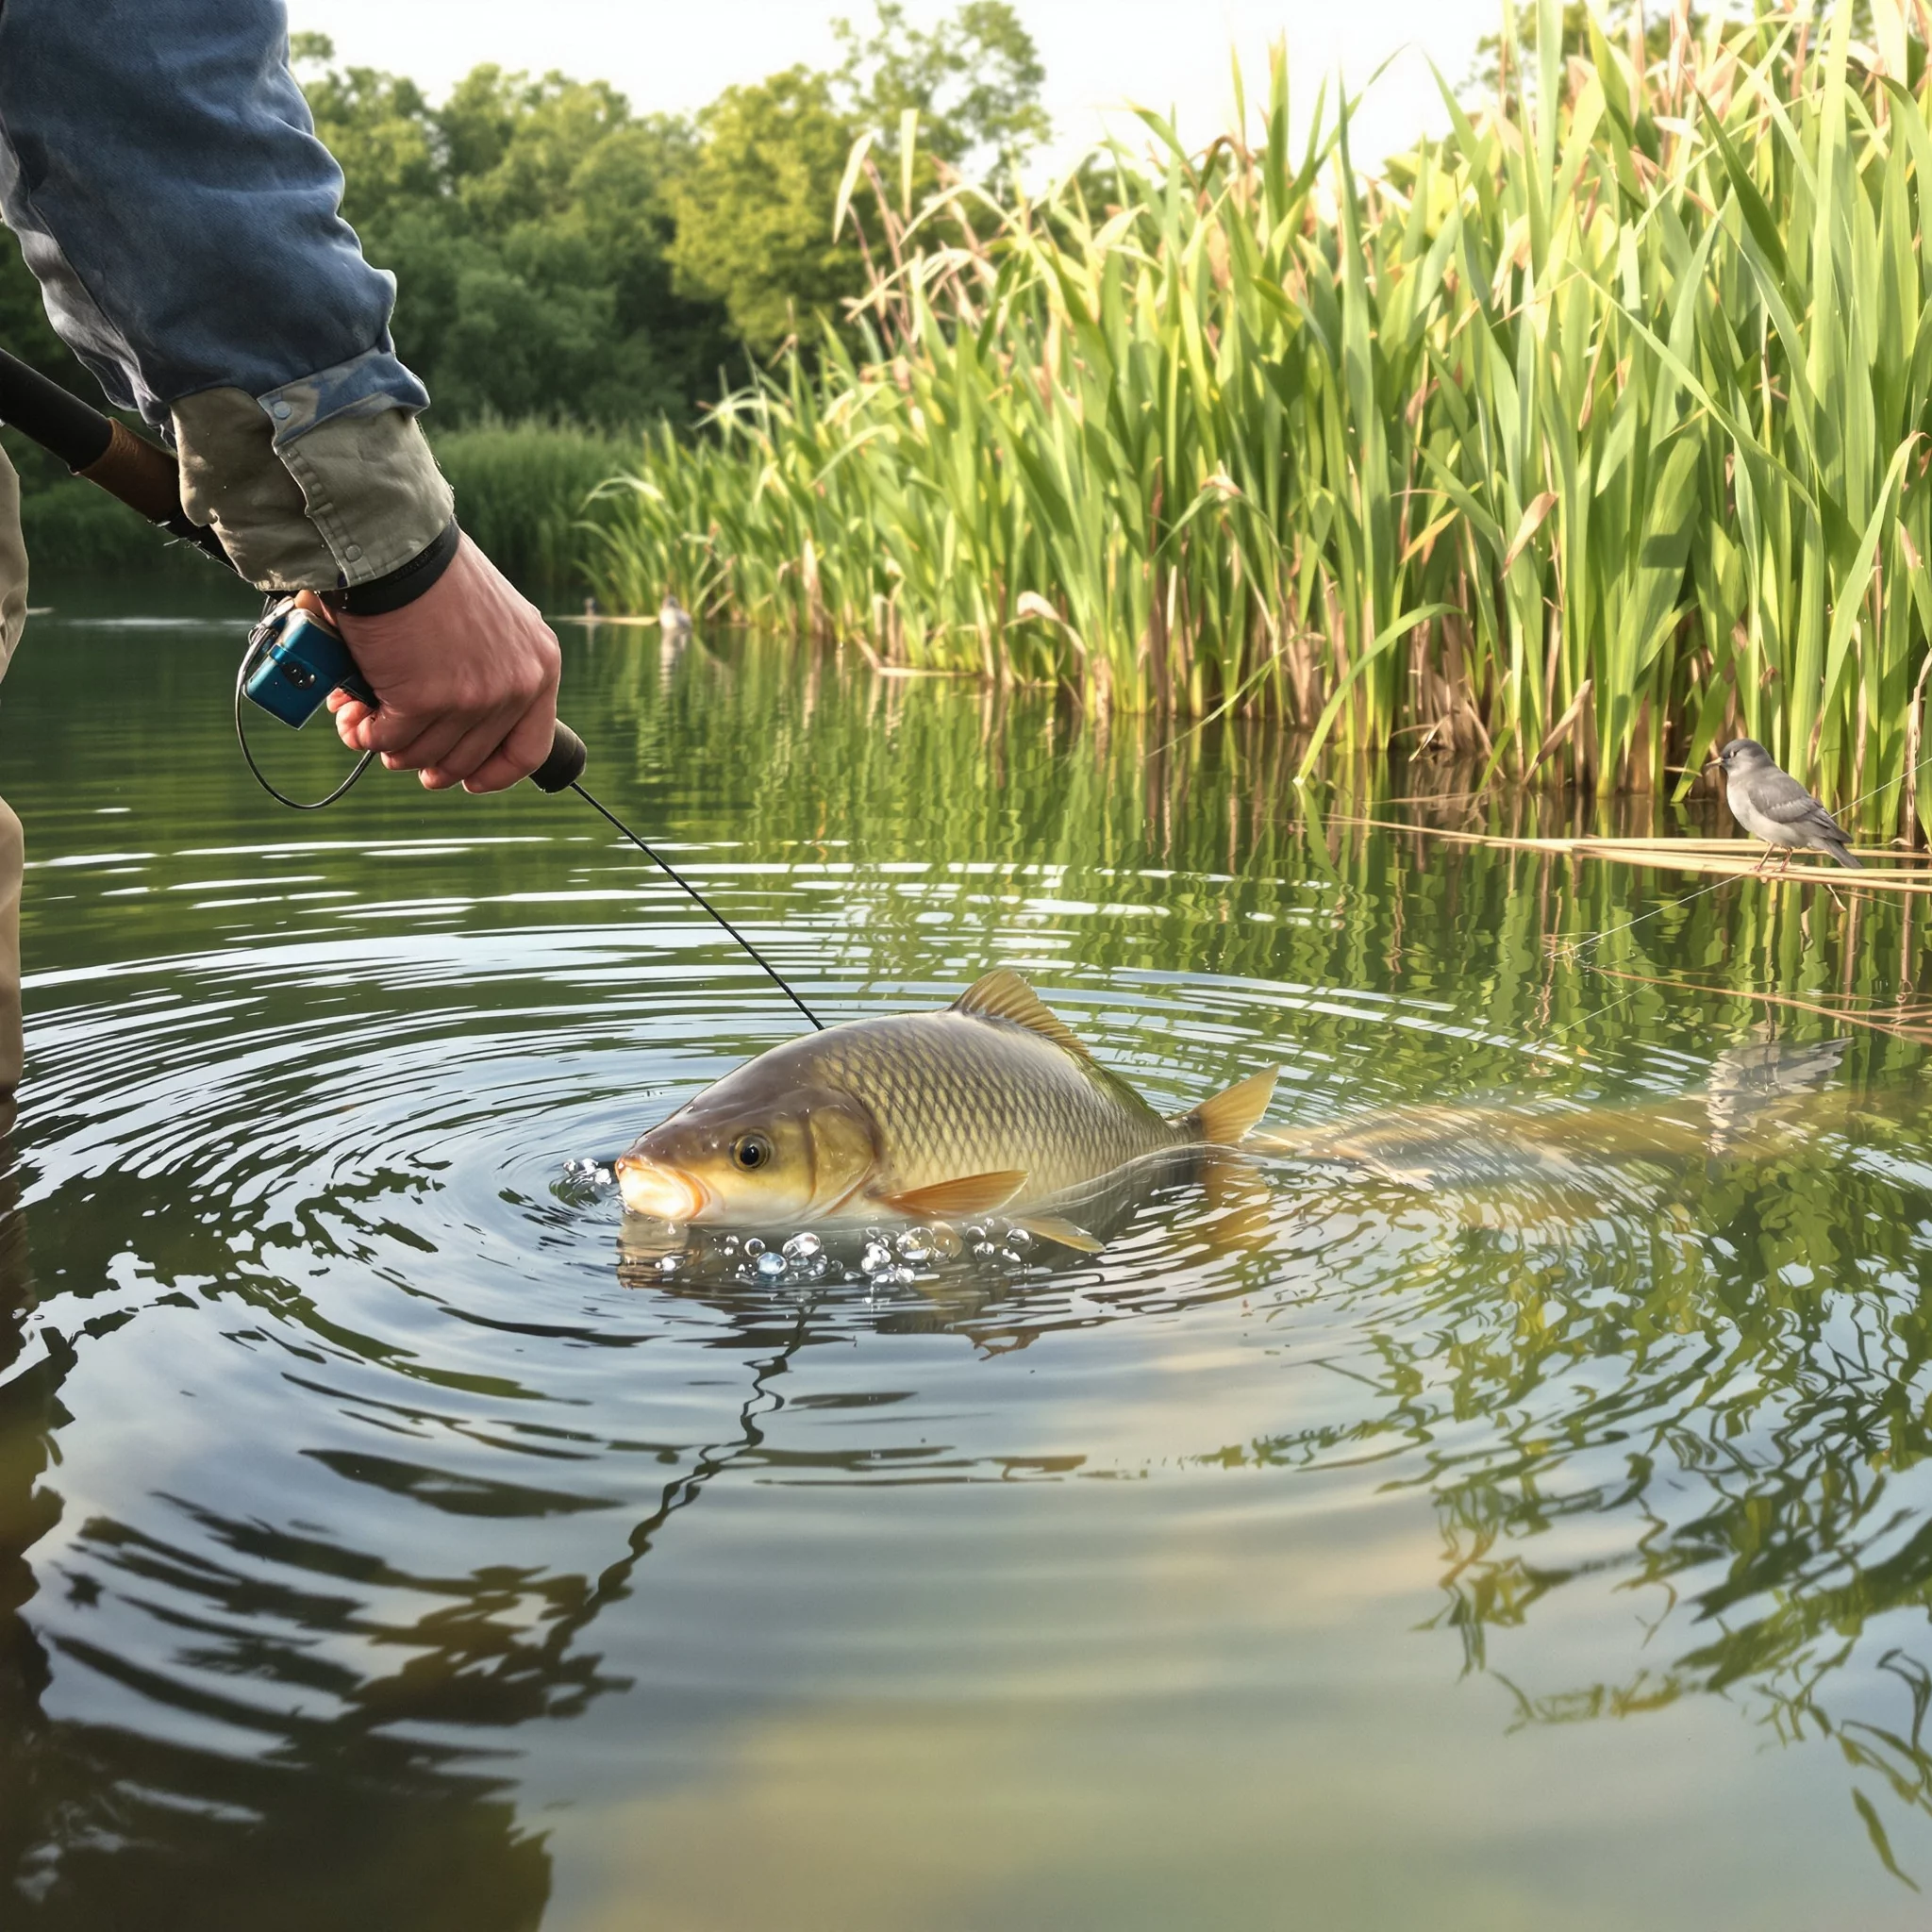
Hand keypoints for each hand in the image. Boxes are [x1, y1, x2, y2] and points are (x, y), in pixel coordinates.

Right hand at [323, 534, 560, 792]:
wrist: (395, 543)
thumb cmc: (432, 572)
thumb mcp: (491, 619)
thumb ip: (488, 665)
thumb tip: (450, 719)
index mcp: (539, 666)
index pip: (530, 749)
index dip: (497, 774)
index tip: (470, 782)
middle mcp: (516, 686)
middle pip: (469, 758)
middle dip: (426, 762)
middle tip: (397, 752)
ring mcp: (475, 697)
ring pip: (423, 753)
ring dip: (386, 745)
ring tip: (360, 722)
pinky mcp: (427, 700)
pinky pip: (389, 739)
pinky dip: (364, 732)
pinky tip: (351, 715)